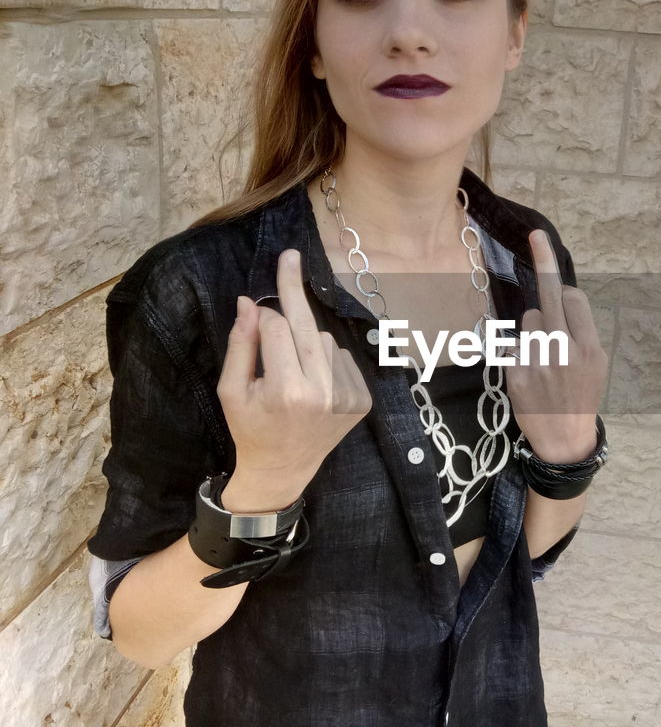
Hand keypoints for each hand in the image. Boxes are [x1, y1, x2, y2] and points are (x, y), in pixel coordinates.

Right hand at [216, 248, 371, 501]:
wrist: (283, 470)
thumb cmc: (250, 429)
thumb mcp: (231, 390)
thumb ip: (240, 344)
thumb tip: (249, 302)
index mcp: (287, 391)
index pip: (276, 328)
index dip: (262, 317)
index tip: (254, 308)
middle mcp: (323, 392)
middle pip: (308, 325)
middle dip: (295, 290)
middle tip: (291, 255)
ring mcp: (347, 397)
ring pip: (326, 340)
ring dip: (306, 342)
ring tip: (291, 371)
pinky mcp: (362, 401)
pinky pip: (342, 358)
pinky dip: (326, 360)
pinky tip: (312, 381)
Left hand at [502, 229, 607, 462]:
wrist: (563, 439)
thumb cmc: (581, 395)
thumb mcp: (597, 364)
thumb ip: (582, 330)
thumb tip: (563, 295)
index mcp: (590, 348)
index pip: (573, 298)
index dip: (566, 291)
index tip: (550, 256)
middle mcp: (564, 351)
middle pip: (549, 297)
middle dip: (543, 262)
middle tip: (536, 236)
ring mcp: (538, 363)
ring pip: (528, 320)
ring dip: (533, 330)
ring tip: (543, 358)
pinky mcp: (515, 374)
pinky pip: (512, 343)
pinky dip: (519, 350)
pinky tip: (530, 371)